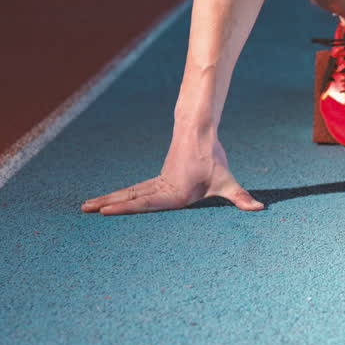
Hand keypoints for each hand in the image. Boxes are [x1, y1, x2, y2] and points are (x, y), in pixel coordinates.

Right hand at [81, 131, 263, 214]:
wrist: (199, 132)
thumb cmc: (211, 158)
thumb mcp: (227, 180)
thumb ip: (241, 197)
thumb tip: (259, 209)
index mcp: (174, 193)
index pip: (146, 203)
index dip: (125, 209)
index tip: (105, 211)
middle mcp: (161, 188)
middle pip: (130, 198)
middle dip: (107, 205)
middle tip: (84, 210)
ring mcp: (157, 183)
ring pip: (129, 193)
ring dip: (108, 199)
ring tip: (85, 207)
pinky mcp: (157, 180)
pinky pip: (135, 190)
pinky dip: (120, 197)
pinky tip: (106, 203)